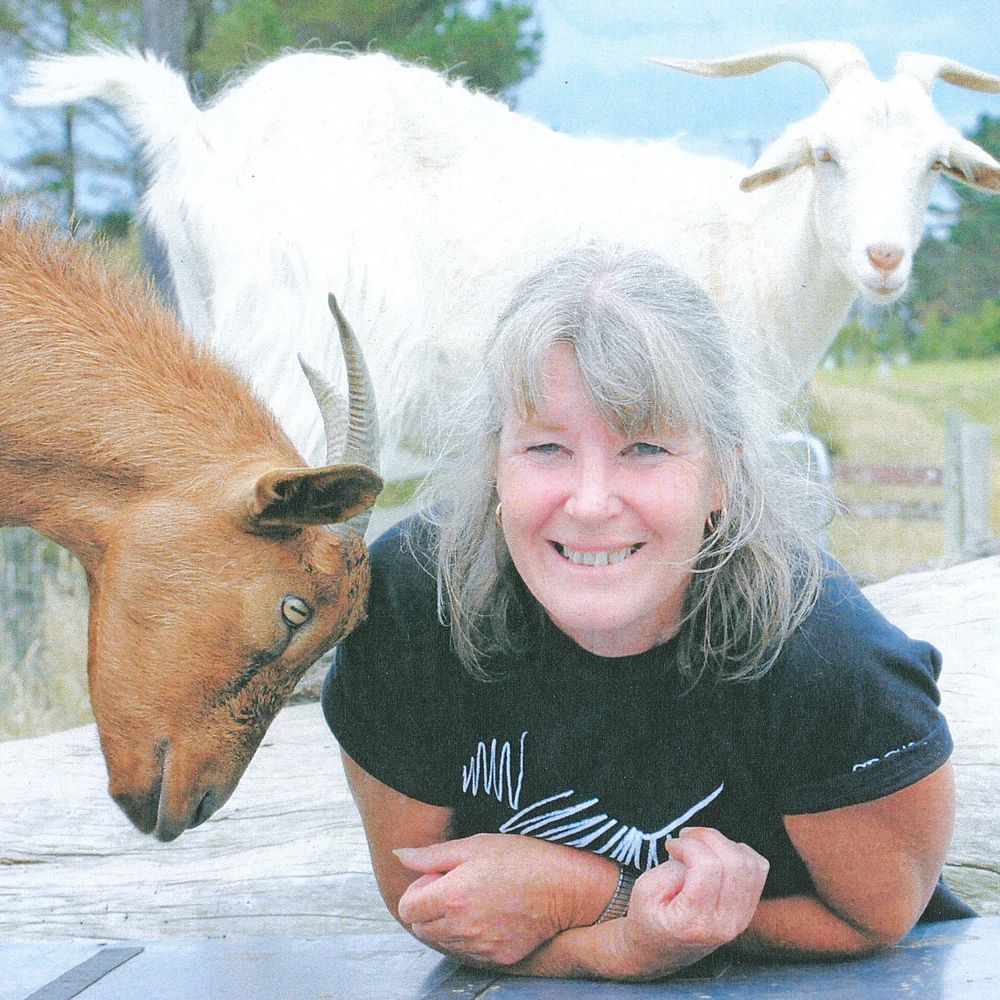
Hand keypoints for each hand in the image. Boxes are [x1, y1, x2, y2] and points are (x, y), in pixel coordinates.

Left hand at [394, 832, 617, 965]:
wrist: (565, 886)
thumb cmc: (522, 858)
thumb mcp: (476, 845)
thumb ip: (432, 855)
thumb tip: (399, 855)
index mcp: (453, 896)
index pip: (406, 908)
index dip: (418, 890)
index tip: (438, 877)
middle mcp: (462, 928)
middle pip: (420, 928)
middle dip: (428, 908)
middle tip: (455, 886)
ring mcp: (480, 947)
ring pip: (441, 943)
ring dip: (446, 924)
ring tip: (473, 899)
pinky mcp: (498, 959)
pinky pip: (466, 954)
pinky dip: (468, 938)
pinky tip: (488, 915)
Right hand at [617, 827, 769, 976]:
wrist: (660, 949)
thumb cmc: (648, 917)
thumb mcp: (643, 891)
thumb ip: (670, 869)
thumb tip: (696, 851)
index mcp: (694, 921)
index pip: (708, 867)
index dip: (689, 845)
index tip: (671, 846)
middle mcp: (725, 923)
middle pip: (735, 862)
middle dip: (709, 838)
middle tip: (686, 838)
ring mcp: (741, 918)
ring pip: (751, 864)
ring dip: (725, 843)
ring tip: (701, 846)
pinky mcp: (748, 910)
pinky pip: (758, 869)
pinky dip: (739, 852)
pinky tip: (717, 855)